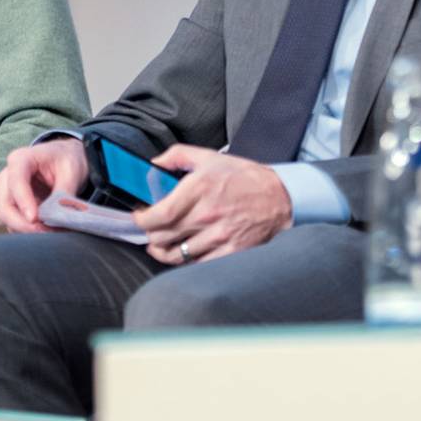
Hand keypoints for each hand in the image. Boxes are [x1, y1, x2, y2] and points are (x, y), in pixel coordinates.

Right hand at [0, 138, 88, 232]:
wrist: (64, 160)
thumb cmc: (65, 159)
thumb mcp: (71, 171)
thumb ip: (64, 193)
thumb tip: (59, 216)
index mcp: (21, 159)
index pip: (16, 181)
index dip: (23, 201)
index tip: (34, 218)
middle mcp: (7, 176)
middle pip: (3, 206)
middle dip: (22, 224)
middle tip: (45, 232)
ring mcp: (7, 193)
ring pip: (6, 218)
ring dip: (26, 229)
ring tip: (52, 232)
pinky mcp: (12, 207)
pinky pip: (13, 224)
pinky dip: (28, 231)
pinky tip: (47, 230)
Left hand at [133, 145, 291, 264]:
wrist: (281, 197)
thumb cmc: (245, 177)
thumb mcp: (210, 157)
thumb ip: (177, 155)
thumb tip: (153, 164)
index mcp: (198, 188)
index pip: (157, 216)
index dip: (141, 220)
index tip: (140, 217)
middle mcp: (206, 214)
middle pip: (162, 237)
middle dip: (150, 234)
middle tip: (150, 230)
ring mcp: (219, 235)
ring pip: (176, 254)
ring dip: (163, 251)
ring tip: (161, 245)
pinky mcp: (231, 251)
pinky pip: (197, 264)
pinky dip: (186, 260)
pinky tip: (184, 252)